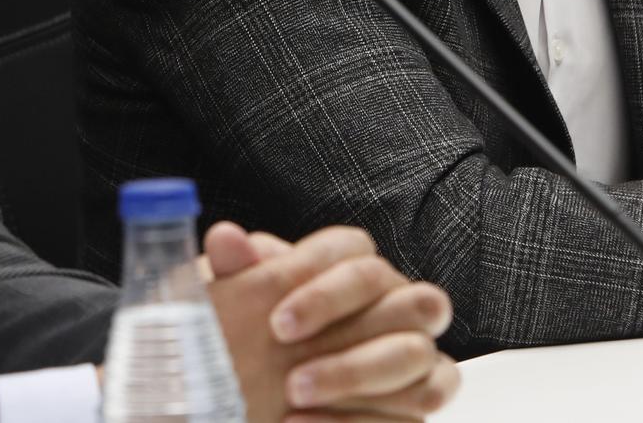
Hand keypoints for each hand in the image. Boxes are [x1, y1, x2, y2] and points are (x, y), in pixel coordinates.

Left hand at [204, 221, 458, 421]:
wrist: (251, 388)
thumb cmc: (253, 336)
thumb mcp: (238, 303)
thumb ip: (237, 271)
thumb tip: (225, 237)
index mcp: (360, 270)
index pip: (361, 254)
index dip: (324, 287)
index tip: (275, 324)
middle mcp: (401, 307)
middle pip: (413, 299)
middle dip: (351, 328)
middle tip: (288, 358)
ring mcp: (417, 358)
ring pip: (417, 354)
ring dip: (355, 374)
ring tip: (293, 394)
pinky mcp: (414, 406)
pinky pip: (412, 410)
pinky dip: (356, 420)